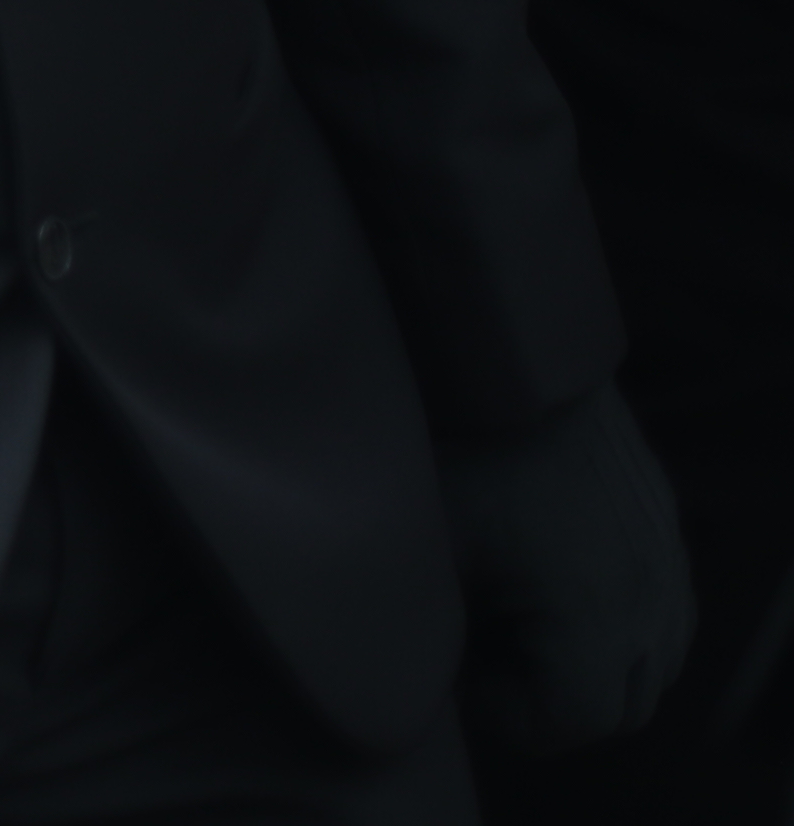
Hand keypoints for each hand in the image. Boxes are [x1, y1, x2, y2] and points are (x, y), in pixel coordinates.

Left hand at [452, 383, 689, 747]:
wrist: (510, 361)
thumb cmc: (459, 454)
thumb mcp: (430, 554)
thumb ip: (430, 635)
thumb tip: (418, 678)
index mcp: (597, 621)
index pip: (578, 722)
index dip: (514, 716)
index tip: (466, 672)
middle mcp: (651, 600)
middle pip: (625, 705)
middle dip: (557, 698)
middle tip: (488, 651)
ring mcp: (667, 558)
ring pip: (655, 659)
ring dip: (594, 661)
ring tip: (517, 614)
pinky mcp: (664, 520)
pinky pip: (663, 605)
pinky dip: (618, 617)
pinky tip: (550, 578)